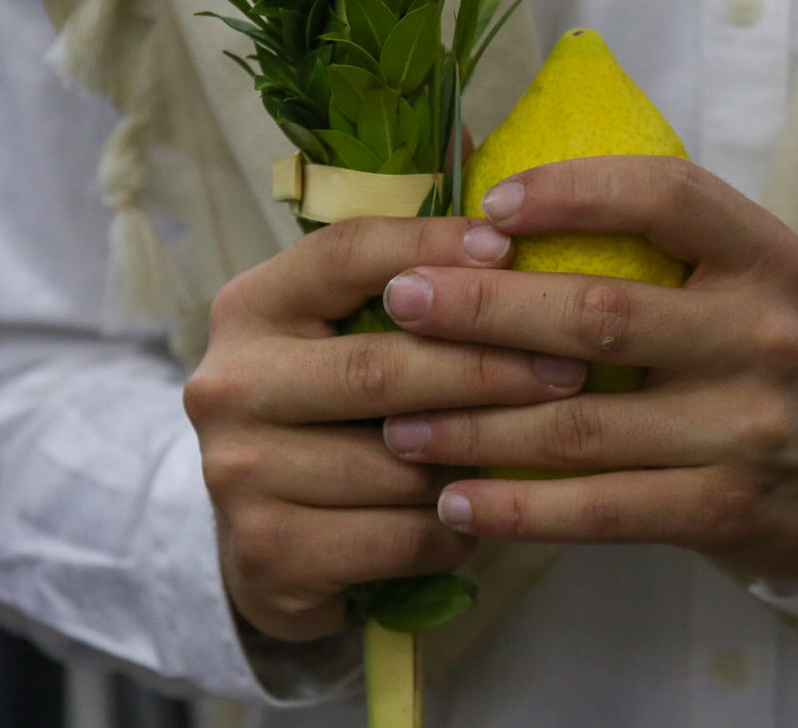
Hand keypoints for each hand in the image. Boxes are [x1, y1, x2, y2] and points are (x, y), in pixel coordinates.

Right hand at [184, 216, 589, 640]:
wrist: (265, 547)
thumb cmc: (326, 420)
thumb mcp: (334, 339)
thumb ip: (399, 295)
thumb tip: (510, 243)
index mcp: (249, 309)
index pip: (344, 255)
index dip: (431, 245)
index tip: (509, 248)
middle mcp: (230, 385)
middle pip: (379, 367)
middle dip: (486, 368)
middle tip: (568, 369)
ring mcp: (240, 474)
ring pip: (402, 464)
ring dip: (479, 461)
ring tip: (535, 451)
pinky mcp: (270, 553)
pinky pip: (405, 537)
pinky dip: (458, 528)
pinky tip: (478, 515)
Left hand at [380, 157, 797, 580]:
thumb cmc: (753, 356)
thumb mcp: (736, 281)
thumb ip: (651, 245)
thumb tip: (494, 213)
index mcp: (763, 255)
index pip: (664, 196)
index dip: (569, 193)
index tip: (486, 210)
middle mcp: (762, 333)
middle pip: (598, 313)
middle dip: (482, 309)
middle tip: (400, 302)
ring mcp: (749, 428)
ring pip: (581, 424)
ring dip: (473, 423)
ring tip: (397, 424)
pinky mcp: (725, 508)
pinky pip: (600, 509)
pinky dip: (518, 509)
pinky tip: (453, 501)